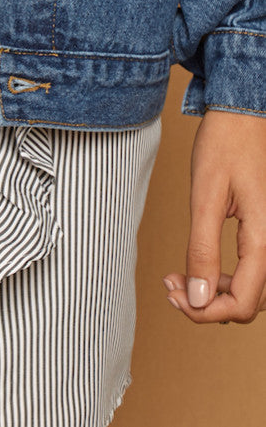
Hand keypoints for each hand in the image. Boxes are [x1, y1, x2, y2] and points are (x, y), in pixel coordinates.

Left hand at [162, 109, 265, 323]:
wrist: (241, 115)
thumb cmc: (224, 145)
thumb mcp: (205, 196)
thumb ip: (202, 250)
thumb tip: (198, 298)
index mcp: (265, 237)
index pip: (244, 304)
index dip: (207, 312)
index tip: (175, 297)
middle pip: (249, 302)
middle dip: (207, 303)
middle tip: (170, 286)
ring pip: (252, 289)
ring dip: (216, 292)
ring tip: (178, 277)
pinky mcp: (265, 230)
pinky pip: (252, 269)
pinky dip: (226, 276)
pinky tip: (199, 267)